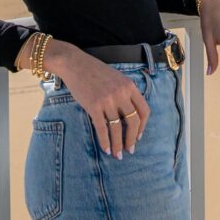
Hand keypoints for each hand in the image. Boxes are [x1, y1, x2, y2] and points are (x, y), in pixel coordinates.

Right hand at [40, 39, 149, 159]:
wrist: (76, 65)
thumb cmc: (96, 72)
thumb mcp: (117, 78)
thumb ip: (126, 93)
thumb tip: (130, 114)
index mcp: (130, 86)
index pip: (144, 110)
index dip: (143, 126)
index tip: (139, 136)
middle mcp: (121, 93)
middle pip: (133, 121)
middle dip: (132, 139)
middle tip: (130, 150)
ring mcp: (108, 100)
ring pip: (117, 128)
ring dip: (118, 144)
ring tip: (118, 154)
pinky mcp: (94, 106)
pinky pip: (102, 128)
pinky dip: (105, 141)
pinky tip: (106, 149)